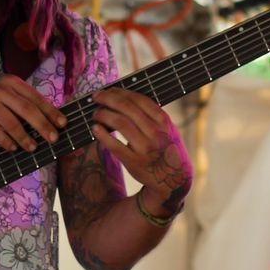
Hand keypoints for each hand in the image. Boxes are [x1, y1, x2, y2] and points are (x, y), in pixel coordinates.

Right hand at [0, 71, 65, 151]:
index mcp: (11, 81)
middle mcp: (0, 89)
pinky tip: (13, 148)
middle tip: (53, 138)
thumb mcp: (3, 85)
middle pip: (26, 110)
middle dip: (42, 126)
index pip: (35, 98)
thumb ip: (20, 97)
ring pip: (10, 123)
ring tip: (33, 147)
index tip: (63, 123)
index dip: (50, 111)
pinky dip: (5, 141)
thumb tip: (45, 116)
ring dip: (24, 137)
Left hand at [90, 88, 191, 214]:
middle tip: (96, 96)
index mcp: (164, 122)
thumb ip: (153, 115)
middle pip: (127, 108)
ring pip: (120, 123)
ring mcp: (145, 148)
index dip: (121, 92)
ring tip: (96, 113)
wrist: (175, 179)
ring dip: (103, 114)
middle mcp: (156, 133)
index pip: (140, 99)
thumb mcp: (168, 130)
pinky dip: (102, 134)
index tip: (110, 90)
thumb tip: (126, 98)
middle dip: (108, 99)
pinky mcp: (134, 162)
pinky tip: (95, 128)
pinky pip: (114, 145)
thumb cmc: (166, 149)